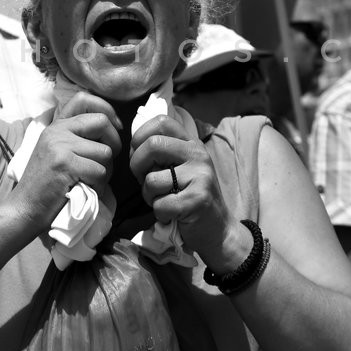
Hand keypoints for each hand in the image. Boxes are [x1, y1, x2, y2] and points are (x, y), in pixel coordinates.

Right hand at [9, 92, 120, 230]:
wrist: (24, 208)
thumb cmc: (46, 185)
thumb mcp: (57, 151)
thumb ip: (76, 137)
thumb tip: (112, 127)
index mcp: (56, 126)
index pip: (84, 99)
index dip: (107, 110)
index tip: (116, 127)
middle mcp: (57, 131)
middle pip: (102, 122)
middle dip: (113, 143)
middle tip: (106, 161)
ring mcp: (60, 146)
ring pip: (105, 153)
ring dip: (105, 171)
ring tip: (91, 181)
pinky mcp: (65, 165)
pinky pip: (99, 171)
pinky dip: (98, 185)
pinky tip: (85, 189)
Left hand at [130, 115, 247, 269]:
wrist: (218, 229)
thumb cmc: (190, 197)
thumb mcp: (180, 167)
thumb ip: (162, 154)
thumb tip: (133, 146)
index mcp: (191, 143)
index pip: (161, 121)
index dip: (140, 136)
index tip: (137, 154)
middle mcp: (198, 154)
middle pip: (153, 145)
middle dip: (136, 165)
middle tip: (142, 179)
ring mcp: (200, 176)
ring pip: (152, 180)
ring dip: (148, 196)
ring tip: (163, 200)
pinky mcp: (198, 199)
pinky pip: (160, 204)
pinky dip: (159, 213)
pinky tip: (171, 214)